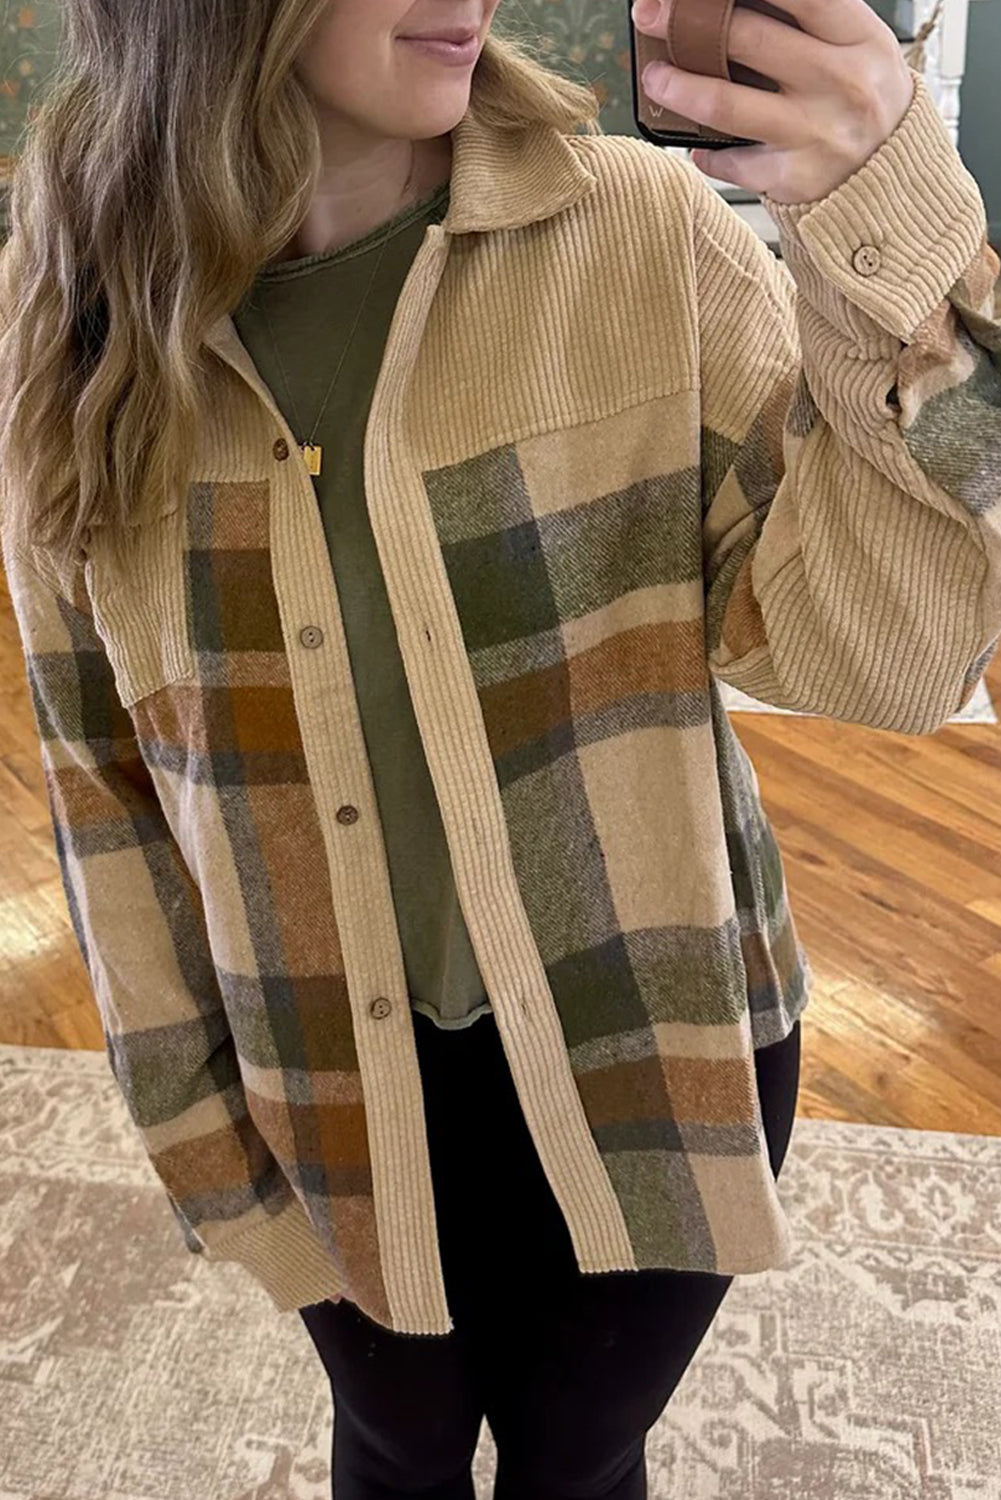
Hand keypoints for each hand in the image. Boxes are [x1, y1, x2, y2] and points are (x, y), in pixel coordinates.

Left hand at [631, 0, 916, 204]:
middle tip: (652, 15)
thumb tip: (731, 5)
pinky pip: (734, 161)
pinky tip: (696, 142)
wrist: (897, 174)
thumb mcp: (855, 43)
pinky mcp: (796, 178)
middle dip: (686, 23)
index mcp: (858, 35)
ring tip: (656, 78)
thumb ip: (808, 18)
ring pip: (726, 104)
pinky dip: (706, 152)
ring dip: (679, 88)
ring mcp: (817, 133)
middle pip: (747, 39)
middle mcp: (841, 81)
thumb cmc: (866, 98)